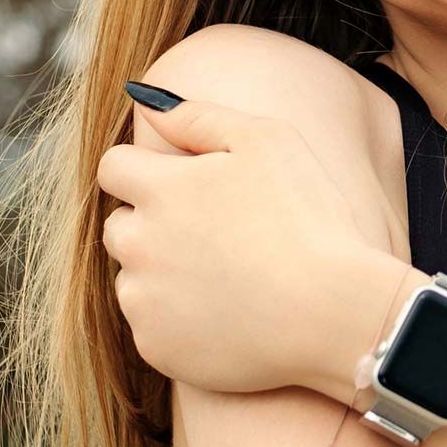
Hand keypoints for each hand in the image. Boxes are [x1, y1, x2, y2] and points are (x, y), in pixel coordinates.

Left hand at [97, 86, 383, 392]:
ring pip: (132, 277)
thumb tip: (142, 98)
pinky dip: (177, 318)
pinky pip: (151, 325)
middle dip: (151, 222)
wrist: (333, 312)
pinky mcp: (157, 347)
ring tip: (225, 274)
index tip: (184, 183)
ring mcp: (145, 300)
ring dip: (161, 272)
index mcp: (160, 189)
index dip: (144, 169)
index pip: (113, 167)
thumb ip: (196, 115)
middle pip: (117, 225)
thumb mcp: (267, 140)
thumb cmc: (310, 217)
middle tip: (211, 231)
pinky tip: (226, 312)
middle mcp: (139, 244)